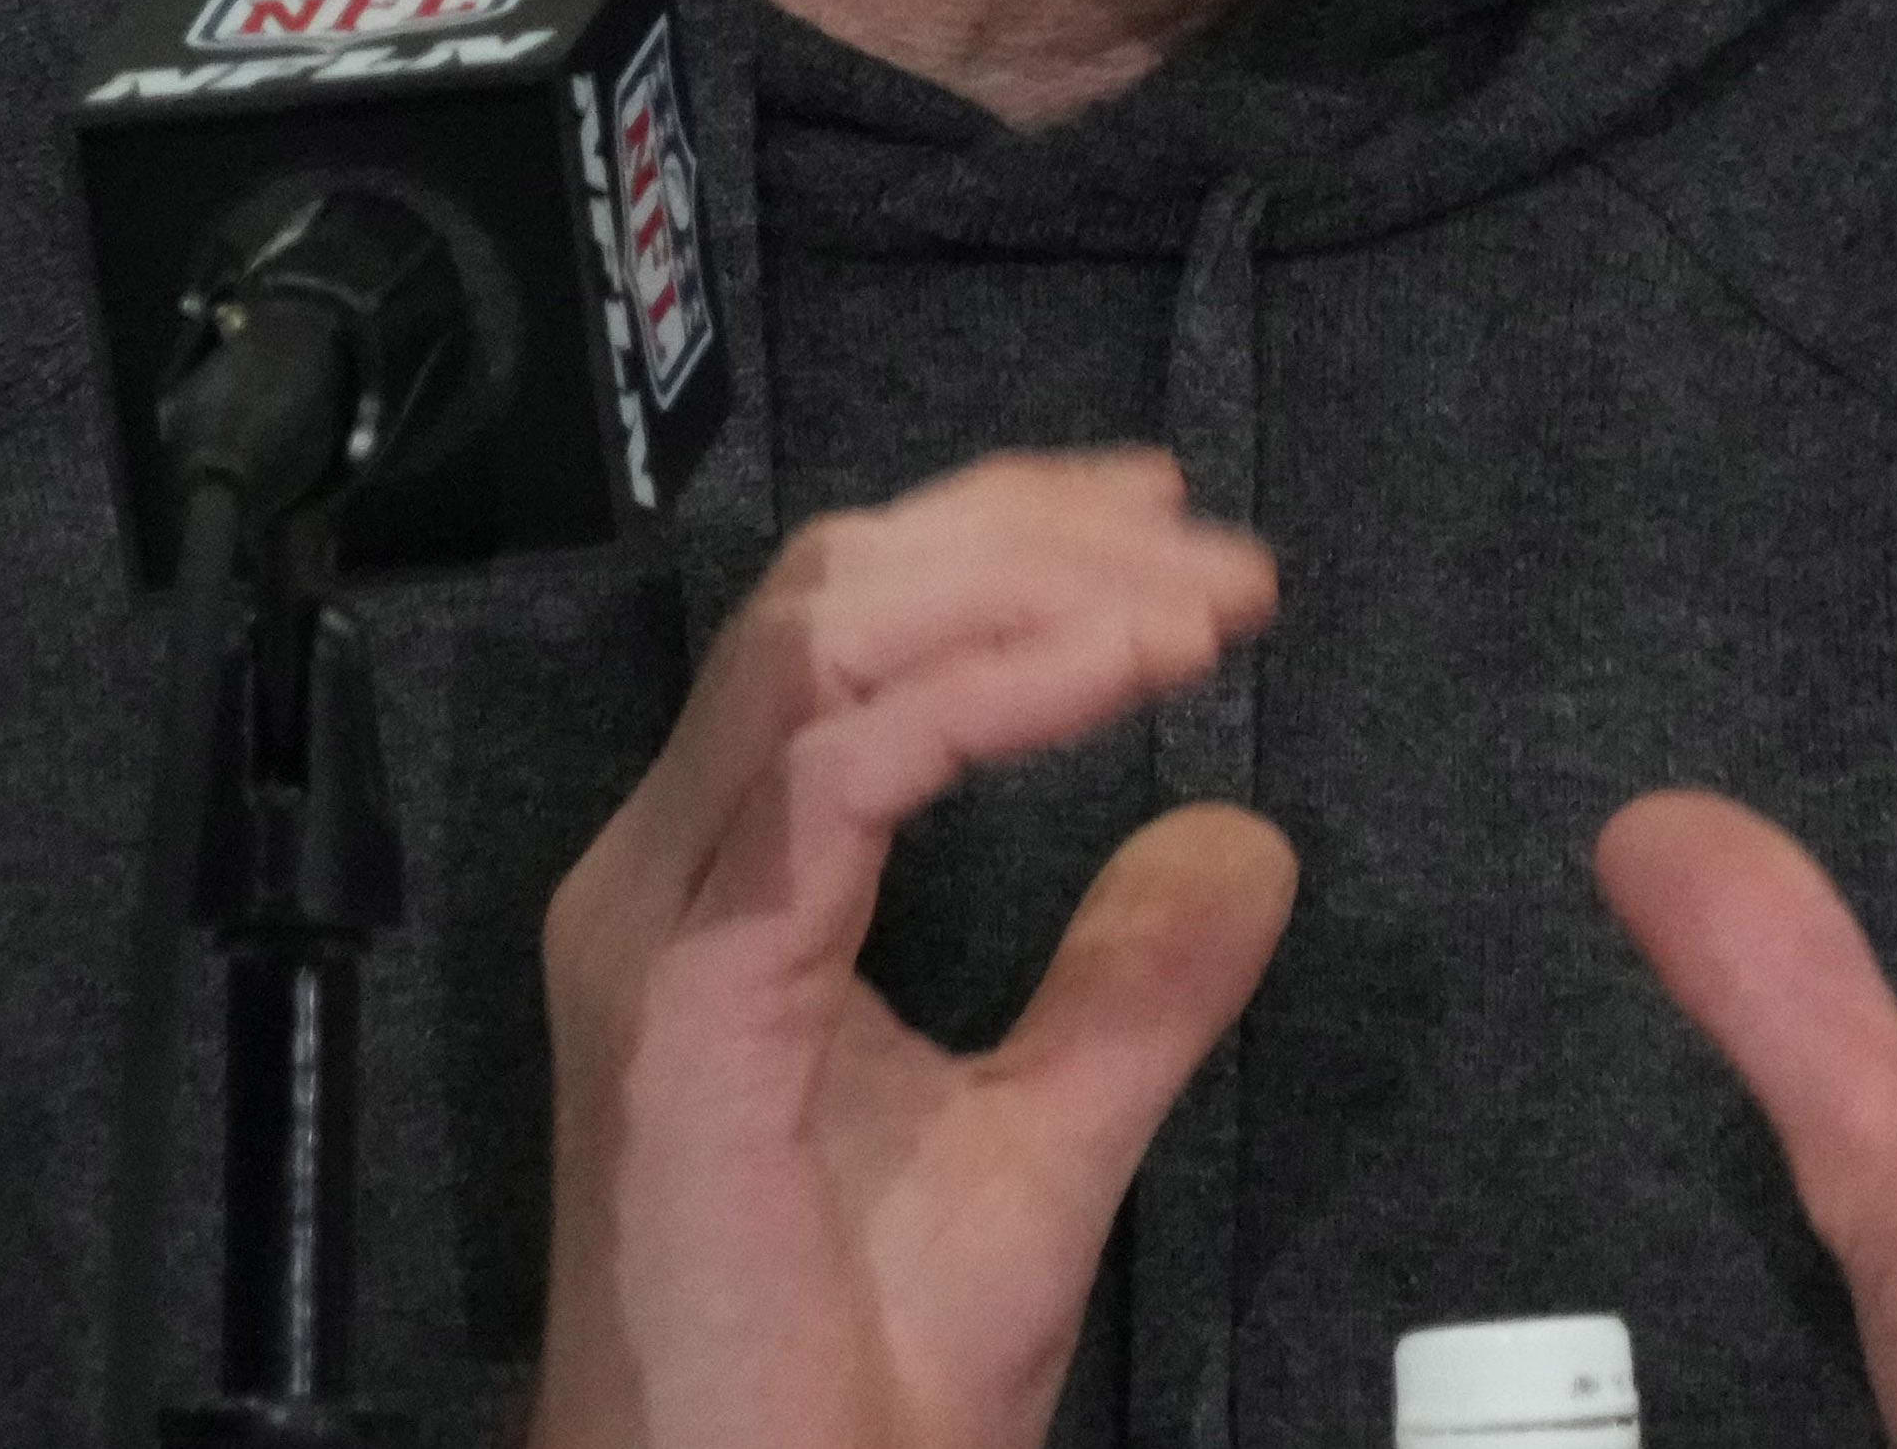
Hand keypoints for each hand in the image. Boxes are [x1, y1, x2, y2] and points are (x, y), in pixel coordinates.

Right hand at [528, 448, 1299, 1448]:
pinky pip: (834, 762)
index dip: (1009, 550)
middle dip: (1029, 534)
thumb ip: (1131, 988)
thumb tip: (1238, 840)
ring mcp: (658, 925)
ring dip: (1023, 587)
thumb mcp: (1043, 1147)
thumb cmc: (851, 1382)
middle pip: (829, 591)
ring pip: (817, 637)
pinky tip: (1117, 683)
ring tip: (1187, 606)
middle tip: (1212, 549)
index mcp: (724, 885)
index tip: (1182, 546)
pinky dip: (991, 694)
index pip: (845, 631)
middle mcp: (663, 874)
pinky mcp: (683, 994)